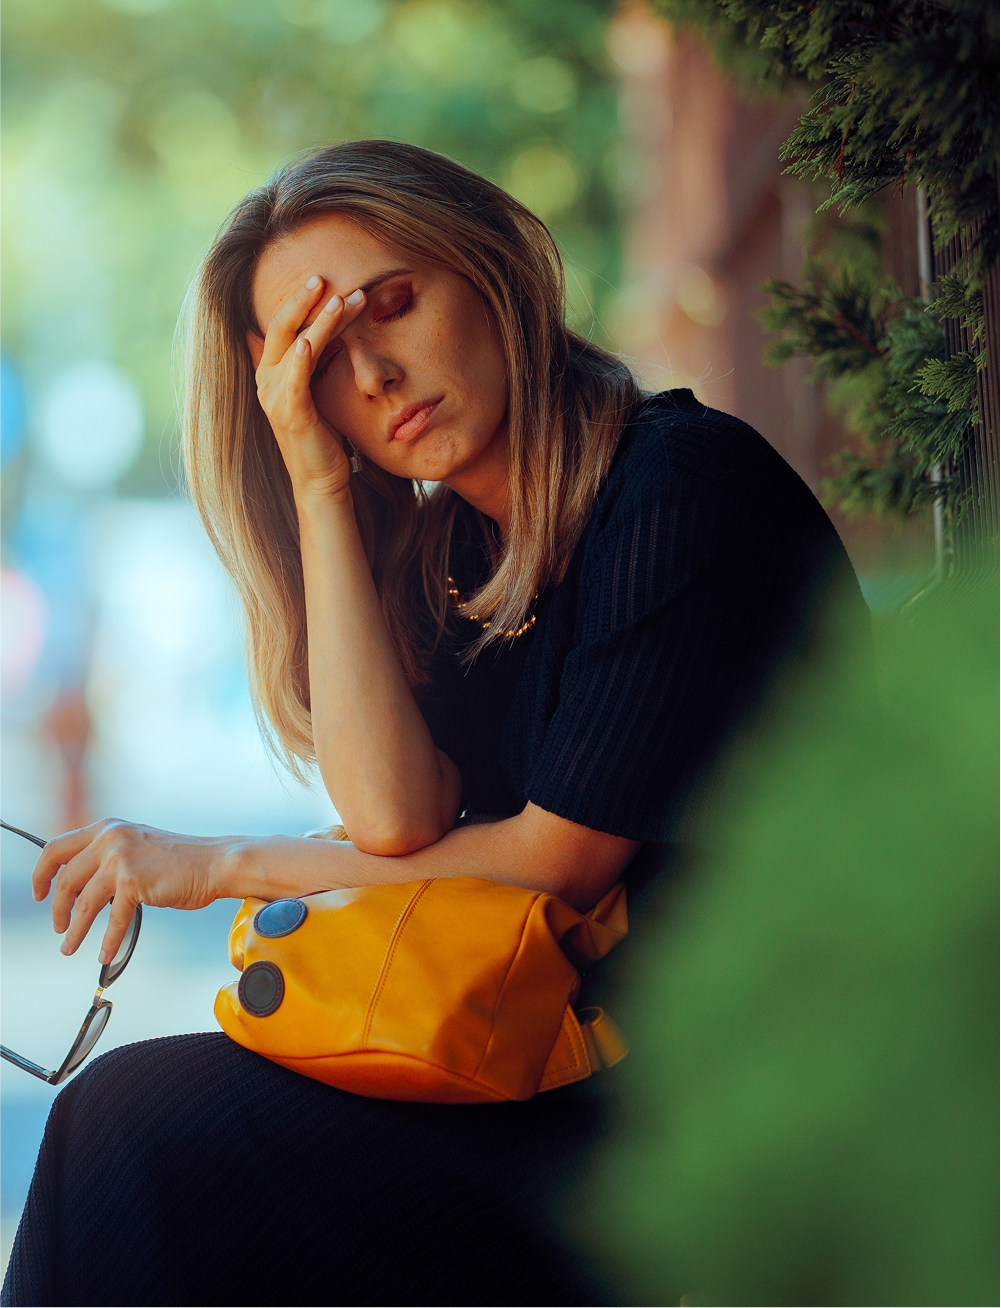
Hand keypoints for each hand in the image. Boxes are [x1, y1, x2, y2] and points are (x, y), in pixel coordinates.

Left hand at [31, 820, 231, 963]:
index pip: (56, 847)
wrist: (214, 863)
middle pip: (65, 878)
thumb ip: (109, 858)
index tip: (40, 893)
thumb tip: (83, 888)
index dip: (42, 873)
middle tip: (58, 927)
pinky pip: (112, 918)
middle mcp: (109, 838)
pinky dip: (107, 939)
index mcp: (107, 828)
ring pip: (83, 901)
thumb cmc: (181, 860)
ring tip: (70, 947)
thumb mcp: (136, 847)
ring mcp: (120, 859)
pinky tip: (104, 953)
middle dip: (57, 908)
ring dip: (75, 930)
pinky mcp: (133, 881)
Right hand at [249, 275, 366, 499]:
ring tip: (344, 300)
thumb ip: (305, 364)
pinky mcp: (291, 414)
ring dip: (321, 321)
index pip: (284, 325)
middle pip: (281, 327)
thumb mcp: (313, 392)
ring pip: (296, 346)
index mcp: (271, 372)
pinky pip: (294, 380)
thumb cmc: (322, 436)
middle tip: (325, 277)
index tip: (328, 282)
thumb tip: (302, 338)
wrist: (321, 478)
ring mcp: (275, 397)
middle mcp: (267, 380)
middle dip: (303, 300)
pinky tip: (309, 342)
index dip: (302, 302)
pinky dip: (299, 359)